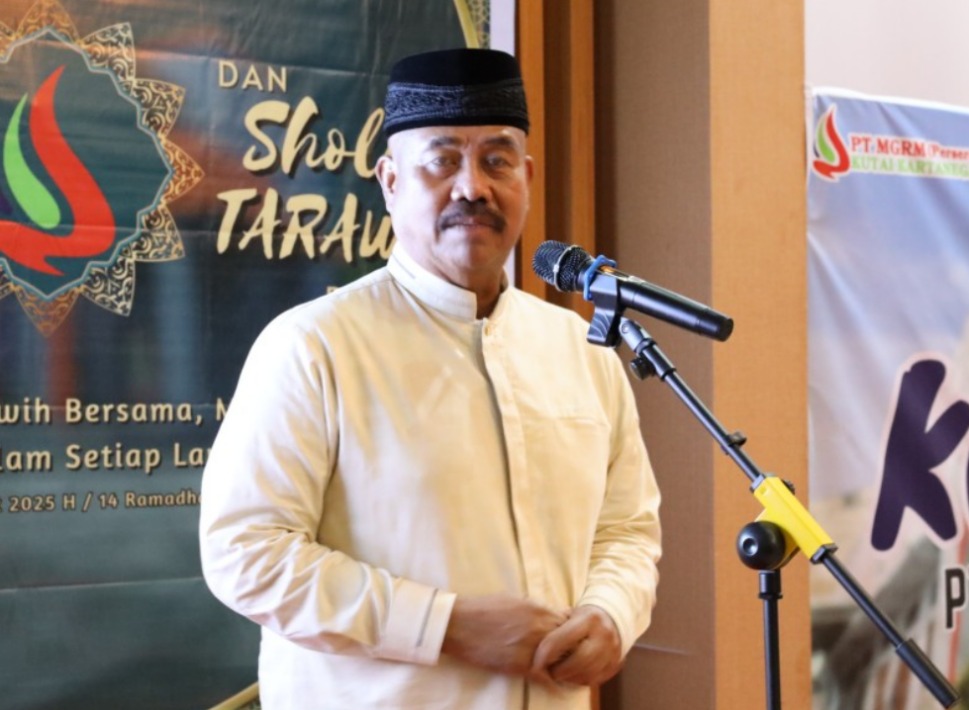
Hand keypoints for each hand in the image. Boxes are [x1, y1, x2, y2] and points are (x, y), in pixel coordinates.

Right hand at [441, 594, 567, 675]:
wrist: (459, 624)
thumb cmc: (483, 609)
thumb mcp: (514, 600)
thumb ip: (537, 608)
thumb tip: (555, 612)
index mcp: (537, 609)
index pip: (569, 622)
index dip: (571, 632)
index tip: (571, 640)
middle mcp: (538, 627)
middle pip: (569, 642)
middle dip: (571, 650)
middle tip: (571, 658)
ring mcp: (530, 647)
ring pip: (560, 660)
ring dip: (564, 666)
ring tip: (566, 672)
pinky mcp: (518, 665)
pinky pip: (545, 677)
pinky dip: (553, 683)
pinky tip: (559, 688)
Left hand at [530, 605, 622, 686]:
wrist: (612, 620)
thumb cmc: (582, 617)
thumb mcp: (570, 613)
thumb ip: (555, 623)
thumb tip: (533, 639)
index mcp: (590, 618)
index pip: (565, 638)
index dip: (547, 652)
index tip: (536, 660)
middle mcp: (604, 635)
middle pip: (580, 659)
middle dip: (560, 669)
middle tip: (548, 671)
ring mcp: (612, 651)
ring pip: (588, 672)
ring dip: (569, 677)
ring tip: (557, 674)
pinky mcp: (615, 665)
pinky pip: (595, 679)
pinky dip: (579, 680)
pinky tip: (570, 676)